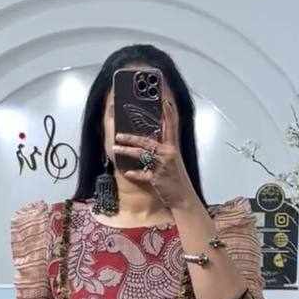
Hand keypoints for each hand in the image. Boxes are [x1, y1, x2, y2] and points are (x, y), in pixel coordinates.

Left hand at [114, 96, 199, 210]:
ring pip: (142, 155)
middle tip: (118, 134)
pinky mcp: (157, 179)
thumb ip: (163, 150)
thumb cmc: (176, 178)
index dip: (168, 114)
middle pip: (147, 141)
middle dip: (131, 137)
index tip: (164, 101)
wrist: (183, 197)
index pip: (171, 127)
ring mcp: (162, 167)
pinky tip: (127, 172)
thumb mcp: (173, 161)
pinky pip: (142, 174)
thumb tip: (150, 141)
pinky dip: (134, 173)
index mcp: (173, 148)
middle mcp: (168, 155)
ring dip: (127, 151)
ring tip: (115, 148)